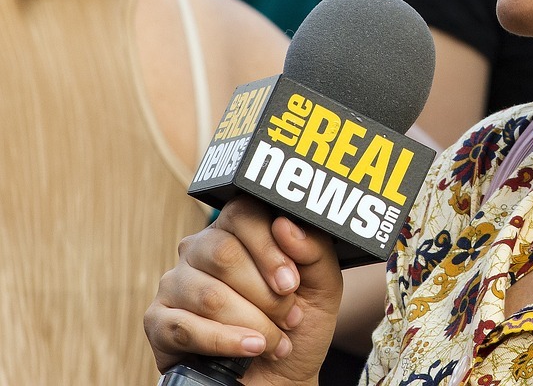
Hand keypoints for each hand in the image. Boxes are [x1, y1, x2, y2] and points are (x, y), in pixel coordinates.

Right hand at [144, 196, 342, 384]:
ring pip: (209, 295)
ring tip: (274, 341)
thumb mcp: (322, 285)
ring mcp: (174, 283)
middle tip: (289, 318)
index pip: (242, 214)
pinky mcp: (158, 322)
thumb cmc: (298, 322)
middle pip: (224, 254)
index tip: (292, 283)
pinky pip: (186, 328)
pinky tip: (250, 349)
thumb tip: (284, 225)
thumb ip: (315, 249)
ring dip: (252, 323)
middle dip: (265, 294)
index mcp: (236, 229)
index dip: (270, 249)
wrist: (281, 376)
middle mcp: (199, 249)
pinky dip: (226, 342)